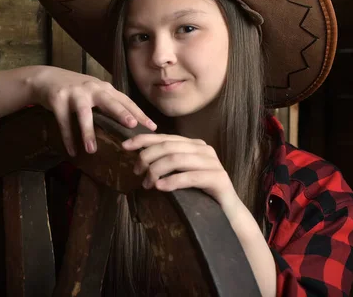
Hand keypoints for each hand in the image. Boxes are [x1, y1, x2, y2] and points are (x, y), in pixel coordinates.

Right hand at [31, 67, 156, 155]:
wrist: (47, 78)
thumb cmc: (77, 90)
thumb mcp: (95, 92)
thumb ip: (110, 104)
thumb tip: (132, 123)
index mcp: (105, 88)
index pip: (126, 101)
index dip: (140, 113)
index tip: (153, 127)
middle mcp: (92, 89)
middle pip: (109, 102)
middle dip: (121, 113)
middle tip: (132, 125)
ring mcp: (75, 93)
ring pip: (84, 114)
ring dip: (88, 132)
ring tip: (92, 150)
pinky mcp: (58, 100)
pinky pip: (64, 122)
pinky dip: (68, 138)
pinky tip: (72, 152)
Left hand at [122, 134, 237, 207]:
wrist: (227, 215)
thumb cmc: (200, 195)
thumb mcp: (180, 175)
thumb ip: (166, 163)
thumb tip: (140, 158)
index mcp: (194, 145)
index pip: (165, 137)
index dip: (143, 140)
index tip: (125, 146)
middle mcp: (204, 149)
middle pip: (168, 147)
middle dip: (147, 158)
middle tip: (136, 173)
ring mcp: (213, 163)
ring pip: (177, 159)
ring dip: (157, 171)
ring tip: (147, 184)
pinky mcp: (218, 178)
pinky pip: (190, 177)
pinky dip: (172, 181)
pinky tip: (160, 188)